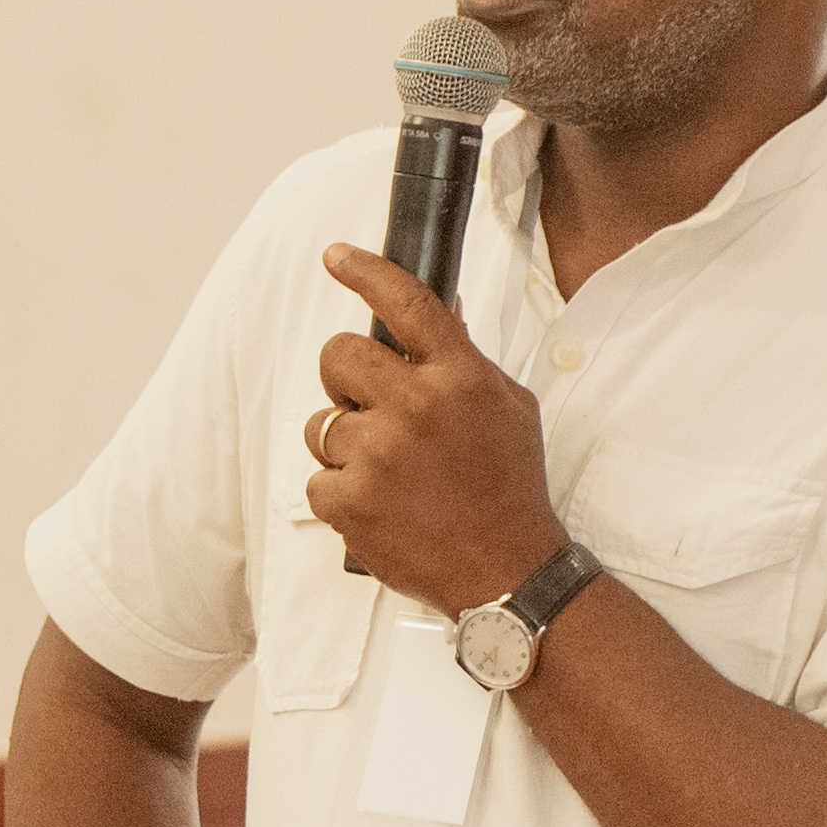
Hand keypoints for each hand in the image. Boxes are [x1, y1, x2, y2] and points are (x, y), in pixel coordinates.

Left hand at [304, 240, 561, 615]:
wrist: (506, 570)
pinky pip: (317, 478)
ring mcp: (377, 456)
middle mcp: (414, 408)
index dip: (364, 271)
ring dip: (344, 442)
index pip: (405, 303)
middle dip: (344, 377)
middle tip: (368, 405)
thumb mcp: (507, 408)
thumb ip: (464, 363)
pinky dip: (341, 493)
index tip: (337, 256)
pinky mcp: (349, 501)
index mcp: (457, 378)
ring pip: (321, 422)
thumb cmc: (509, 489)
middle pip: (337, 355)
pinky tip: (380, 505)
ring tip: (389, 472)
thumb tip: (436, 317)